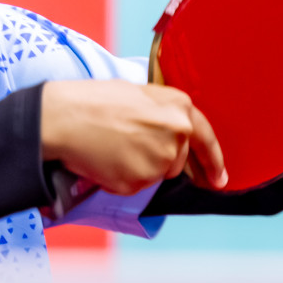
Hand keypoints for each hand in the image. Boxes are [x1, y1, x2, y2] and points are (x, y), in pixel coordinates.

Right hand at [40, 80, 226, 194]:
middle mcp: (176, 134)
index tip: (219, 178)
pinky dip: (118, 180)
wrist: (64, 117)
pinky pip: (134, 187)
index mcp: (179, 107)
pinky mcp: (140, 181)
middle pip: (176, 162)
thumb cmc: (93, 101)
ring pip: (154, 175)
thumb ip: (162, 114)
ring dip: (136, 169)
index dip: (214, 162)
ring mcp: (160, 160)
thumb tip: (168, 134)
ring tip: (110, 148)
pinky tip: (103, 160)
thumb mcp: (137, 94)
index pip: (206, 139)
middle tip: (124, 146)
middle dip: (156, 159)